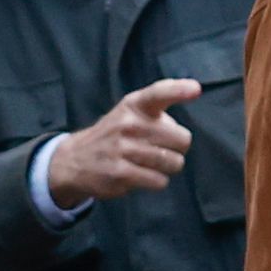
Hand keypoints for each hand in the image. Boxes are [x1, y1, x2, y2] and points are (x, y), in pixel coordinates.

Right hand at [47, 77, 201, 205]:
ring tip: (150, 163)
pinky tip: (141, 175)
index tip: (195, 89)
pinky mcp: (121, 173)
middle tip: (160, 148)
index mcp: (134, 105)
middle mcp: (128, 124)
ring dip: (168, 167)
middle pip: (182, 139)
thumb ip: (159, 100)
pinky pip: (159, 181)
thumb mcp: (131, 109)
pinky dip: (156, 181)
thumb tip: (193, 90)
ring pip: (173, 162)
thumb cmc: (116, 134)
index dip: (178, 91)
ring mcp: (123, 149)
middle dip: (178, 148)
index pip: (159, 93)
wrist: (75, 160)